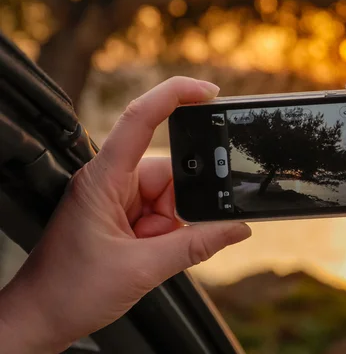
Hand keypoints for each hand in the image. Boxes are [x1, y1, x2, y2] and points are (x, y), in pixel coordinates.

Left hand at [0, 77, 250, 352]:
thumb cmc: (70, 290)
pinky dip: (168, 234)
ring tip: (154, 254)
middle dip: (182, 206)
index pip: (140, 119)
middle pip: (170, 172)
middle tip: (172, 236)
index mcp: (104, 179)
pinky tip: (154, 254)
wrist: (41, 318)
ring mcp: (117, 199)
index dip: (175, 96)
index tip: (209, 92)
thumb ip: (196, 246)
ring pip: (170, 197)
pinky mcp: (123, 216)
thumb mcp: (143, 269)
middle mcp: (111, 181)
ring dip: (173, 226)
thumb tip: (238, 229)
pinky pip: (162, 214)